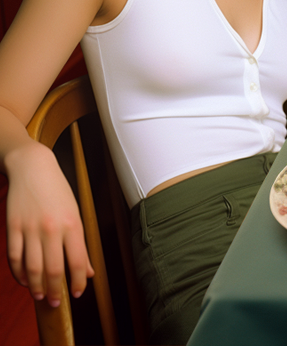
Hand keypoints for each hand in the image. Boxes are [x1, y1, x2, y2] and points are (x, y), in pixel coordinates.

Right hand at [5, 144, 93, 306]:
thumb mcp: (76, 215)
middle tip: (57, 303)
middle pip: (53, 269)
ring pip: (32, 267)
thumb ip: (80, 245)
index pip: (77, 262)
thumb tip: (87, 272)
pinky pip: (14, 257)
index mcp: (72, 225)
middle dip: (56, 290)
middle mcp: (51, 229)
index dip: (77, 282)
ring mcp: (30, 229)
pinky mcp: (13, 228)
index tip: (77, 294)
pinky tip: (24, 280)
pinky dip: (18, 273)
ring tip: (41, 296)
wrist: (34, 169)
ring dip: (36, 286)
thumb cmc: (59, 194)